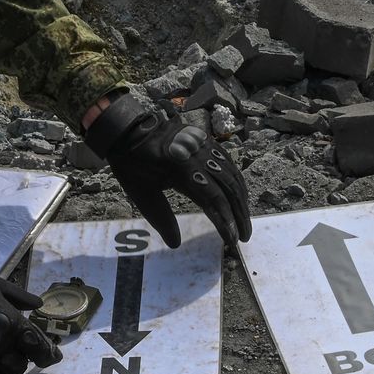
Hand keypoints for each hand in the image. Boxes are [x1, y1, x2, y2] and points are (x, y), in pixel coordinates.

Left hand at [86, 92, 251, 248]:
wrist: (129, 130)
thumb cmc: (132, 163)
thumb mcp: (141, 193)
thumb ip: (161, 218)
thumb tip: (175, 244)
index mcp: (182, 170)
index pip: (213, 198)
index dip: (225, 220)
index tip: (232, 240)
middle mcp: (199, 157)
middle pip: (228, 189)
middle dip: (239, 215)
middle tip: (244, 238)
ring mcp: (205, 148)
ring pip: (232, 176)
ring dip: (241, 201)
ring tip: (244, 222)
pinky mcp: (207, 143)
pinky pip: (229, 164)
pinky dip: (237, 183)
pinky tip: (239, 198)